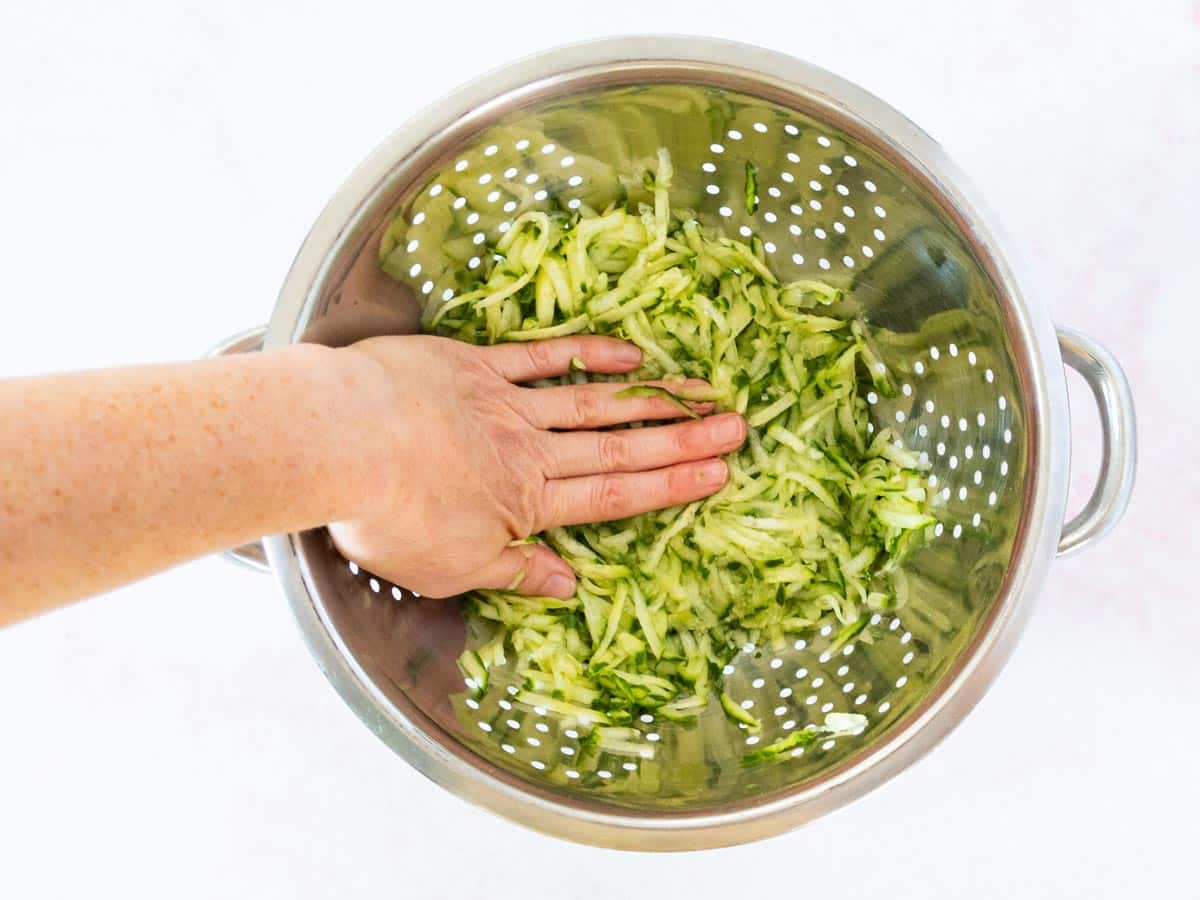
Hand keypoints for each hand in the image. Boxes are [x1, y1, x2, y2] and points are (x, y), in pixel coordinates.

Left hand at [328, 334, 745, 599]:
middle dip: (682, 440)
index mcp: (528, 503)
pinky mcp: (475, 364)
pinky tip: (626, 351)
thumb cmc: (389, 516)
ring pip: (594, 401)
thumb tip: (569, 584)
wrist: (340, 440)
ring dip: (651, 397)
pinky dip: (586, 354)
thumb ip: (515, 572)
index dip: (671, 486)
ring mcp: (506, 402)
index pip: (615, 495)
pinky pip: (541, 356)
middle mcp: (531, 450)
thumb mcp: (450, 570)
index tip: (719, 475)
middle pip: (620, 446)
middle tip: (736, 426)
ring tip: (700, 390)